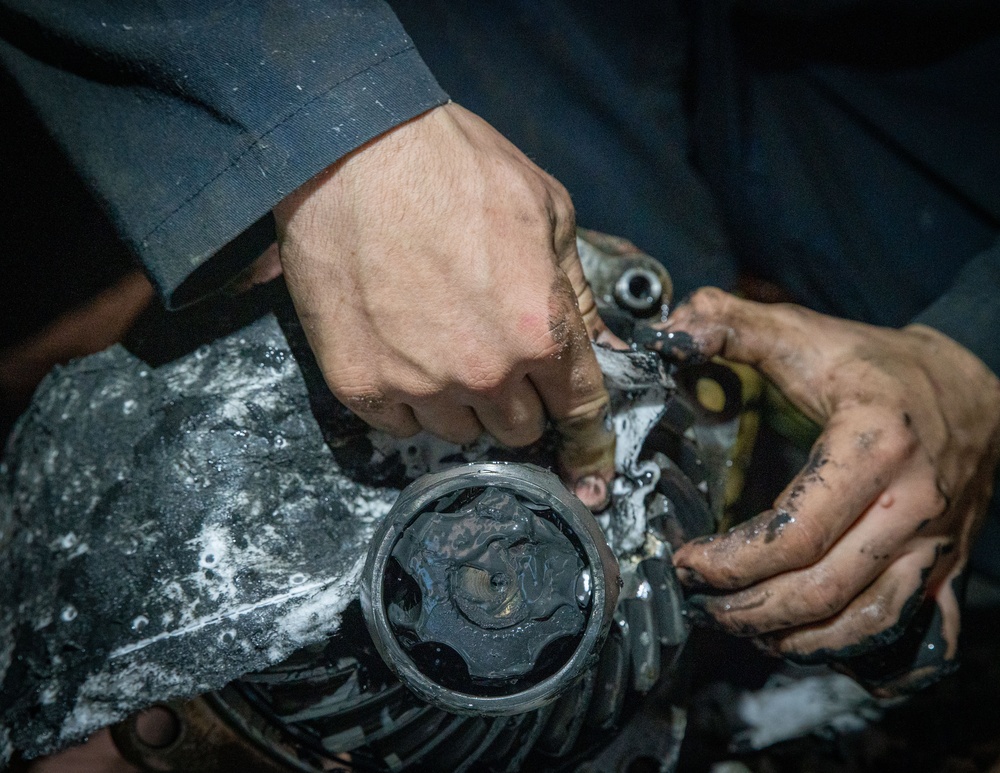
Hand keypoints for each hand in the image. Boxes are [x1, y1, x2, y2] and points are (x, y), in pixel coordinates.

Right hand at [272, 103, 615, 505]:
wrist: (350, 149)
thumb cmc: (452, 166)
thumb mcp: (546, 210)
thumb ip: (574, 291)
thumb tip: (601, 344)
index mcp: (539, 330)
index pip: (580, 411)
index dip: (589, 439)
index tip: (588, 466)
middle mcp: (483, 371)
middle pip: (519, 430)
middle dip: (518, 400)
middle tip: (496, 353)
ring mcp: (417, 383)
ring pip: (459, 433)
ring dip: (461, 402)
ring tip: (441, 343)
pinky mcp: (359, 384)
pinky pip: (400, 427)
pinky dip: (408, 402)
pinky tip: (402, 352)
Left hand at [667, 288, 999, 694]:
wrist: (979, 383)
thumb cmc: (883, 365)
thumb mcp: (809, 334)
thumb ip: (735, 325)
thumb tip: (670, 329)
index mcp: (874, 447)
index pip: (795, 533)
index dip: (732, 561)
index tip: (687, 562)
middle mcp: (911, 504)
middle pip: (824, 589)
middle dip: (753, 609)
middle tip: (705, 605)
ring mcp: (935, 541)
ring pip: (866, 619)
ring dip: (799, 638)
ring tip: (748, 630)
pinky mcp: (946, 560)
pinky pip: (911, 625)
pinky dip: (862, 648)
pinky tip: (817, 646)